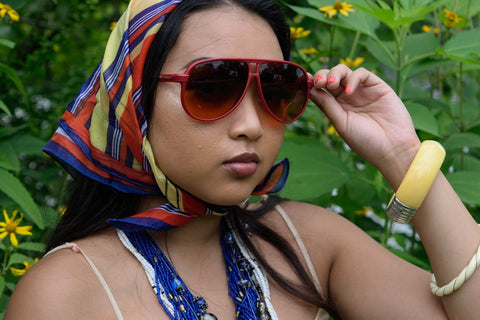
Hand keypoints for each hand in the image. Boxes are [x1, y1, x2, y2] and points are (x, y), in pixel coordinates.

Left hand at [310, 64, 420, 184]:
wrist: (392, 148)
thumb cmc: (365, 141)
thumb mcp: (341, 123)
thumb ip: (327, 105)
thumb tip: (309, 90)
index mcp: (337, 107)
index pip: (322, 90)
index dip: (313, 83)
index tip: (305, 82)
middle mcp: (348, 97)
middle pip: (331, 77)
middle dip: (322, 75)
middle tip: (319, 83)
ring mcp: (362, 91)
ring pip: (344, 71)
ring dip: (335, 74)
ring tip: (332, 84)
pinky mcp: (377, 86)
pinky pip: (362, 73)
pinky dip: (353, 78)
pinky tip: (350, 92)